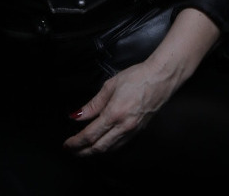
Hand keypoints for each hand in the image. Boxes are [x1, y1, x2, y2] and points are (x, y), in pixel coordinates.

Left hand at [62, 61, 177, 155]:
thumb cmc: (138, 77)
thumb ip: (93, 104)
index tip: (67, 144)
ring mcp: (132, 130)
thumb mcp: (110, 85)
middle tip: (71, 151)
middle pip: (98, 147)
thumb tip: (78, 115)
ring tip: (84, 150)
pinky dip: (108, 148)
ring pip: (110, 149)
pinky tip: (103, 145)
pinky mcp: (139, 130)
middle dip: (82, 152)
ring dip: (94, 152)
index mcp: (114, 113)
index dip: (76, 142)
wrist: (162, 77)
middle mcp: (123, 126)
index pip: (89, 134)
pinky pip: (121, 145)